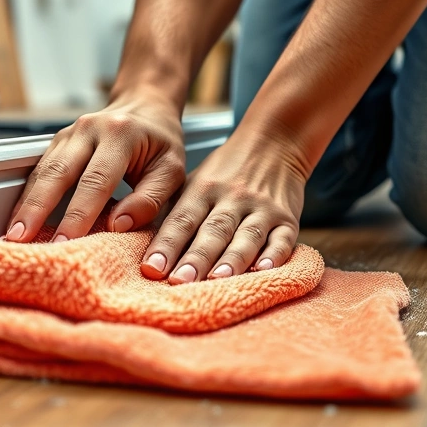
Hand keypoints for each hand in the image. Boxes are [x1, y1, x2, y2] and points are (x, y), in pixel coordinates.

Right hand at [6, 95, 186, 242]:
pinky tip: (19, 218)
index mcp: (120, 134)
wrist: (146, 108)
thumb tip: (118, 225)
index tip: (66, 242)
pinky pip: (39, 170)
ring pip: (42, 171)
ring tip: (12, 235)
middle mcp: (90, 129)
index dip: (78, 213)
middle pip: (58, 172)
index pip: (96, 179)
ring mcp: (69, 133)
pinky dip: (27, 196)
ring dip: (26, 205)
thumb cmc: (161, 144)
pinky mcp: (58, 142)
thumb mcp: (171, 170)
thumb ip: (150, 199)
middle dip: (37, 209)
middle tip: (22, 240)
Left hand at [140, 132, 308, 283]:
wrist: (274, 144)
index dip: (167, 244)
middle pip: (213, 231)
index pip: (182, 220)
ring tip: (217, 281)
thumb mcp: (194, 182)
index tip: (151, 268)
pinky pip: (283, 238)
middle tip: (179, 282)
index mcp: (202, 189)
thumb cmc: (225, 172)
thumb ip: (174, 212)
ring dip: (232, 260)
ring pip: (246, 236)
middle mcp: (231, 198)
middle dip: (196, 258)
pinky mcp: (287, 218)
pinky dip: (275, 255)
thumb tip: (139, 243)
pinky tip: (264, 270)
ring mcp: (261, 208)